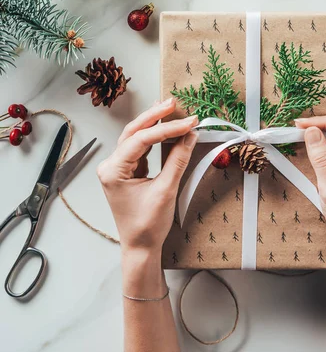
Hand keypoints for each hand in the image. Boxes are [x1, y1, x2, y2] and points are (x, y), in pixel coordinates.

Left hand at [97, 98, 197, 254]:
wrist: (140, 248)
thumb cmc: (148, 225)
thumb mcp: (166, 190)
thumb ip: (178, 160)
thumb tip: (190, 135)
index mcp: (113, 170)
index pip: (141, 140)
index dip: (167, 129)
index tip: (189, 122)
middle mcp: (111, 165)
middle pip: (133, 132)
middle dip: (155, 116)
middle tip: (174, 103)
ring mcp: (117, 167)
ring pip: (135, 136)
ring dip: (154, 123)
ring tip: (170, 109)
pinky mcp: (127, 170)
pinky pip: (140, 147)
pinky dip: (154, 136)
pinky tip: (165, 126)